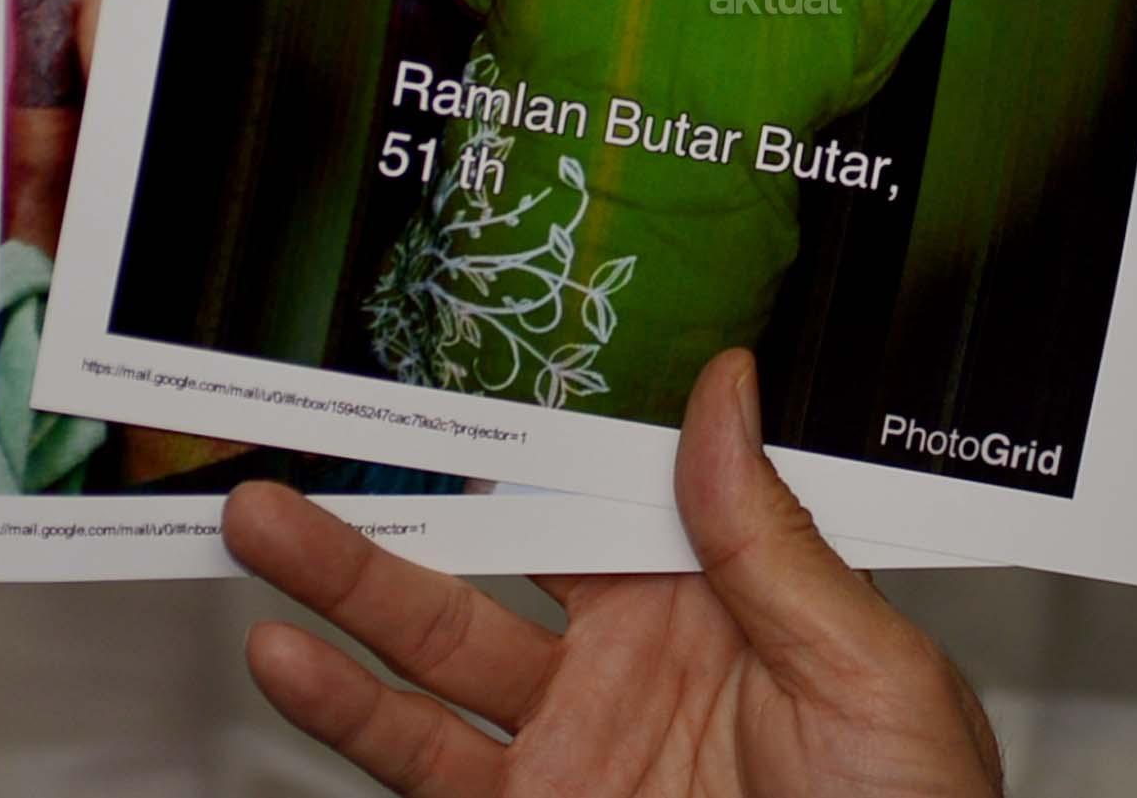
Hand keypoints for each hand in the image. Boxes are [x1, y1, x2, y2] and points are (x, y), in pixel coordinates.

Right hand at [221, 349, 1002, 795]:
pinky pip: (420, 758)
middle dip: (407, 499)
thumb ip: (774, 537)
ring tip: (267, 525)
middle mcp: (636, 665)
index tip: (465, 377)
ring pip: (432, 650)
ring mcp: (574, 748)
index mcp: (727, 601)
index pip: (609, 492)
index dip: (534, 438)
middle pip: (496, 559)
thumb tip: (726, 395)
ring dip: (344, 589)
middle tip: (324, 436)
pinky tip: (293, 661)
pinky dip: (345, 711)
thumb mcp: (869, 666)